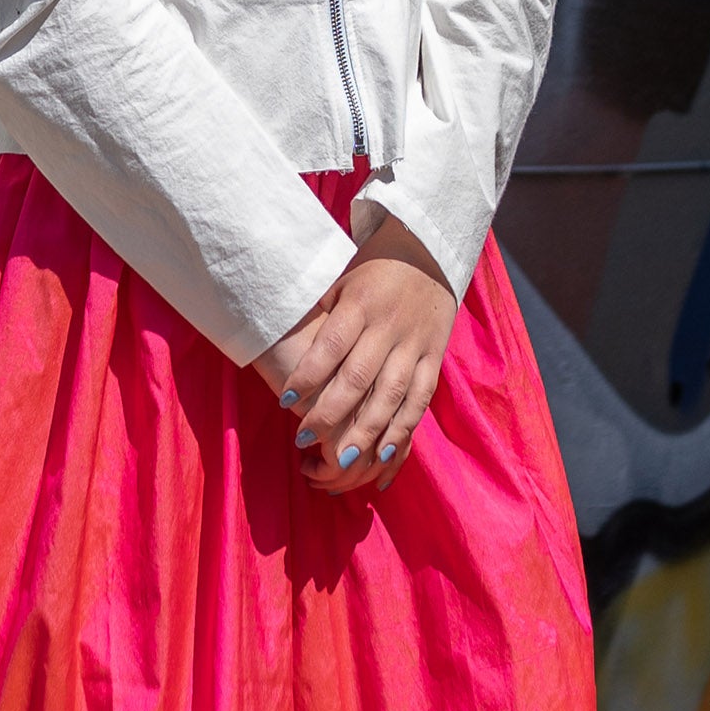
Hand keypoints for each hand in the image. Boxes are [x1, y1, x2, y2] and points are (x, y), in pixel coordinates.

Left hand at [253, 212, 455, 492]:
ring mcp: (414, 344)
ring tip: (343, 459)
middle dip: (330, 412)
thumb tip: (275, 332)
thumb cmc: (373, 267)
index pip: (331, 345)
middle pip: (358, 377)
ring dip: (367, 430)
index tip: (285, 400)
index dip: (308, 374)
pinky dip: (404, 427)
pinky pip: (420, 397)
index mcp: (360, 304)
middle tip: (304, 438)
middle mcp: (388, 327)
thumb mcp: (341, 279)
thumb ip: (320, 312)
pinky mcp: (434, 356)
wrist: (430, 251)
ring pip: (391, 394)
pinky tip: (385, 454)